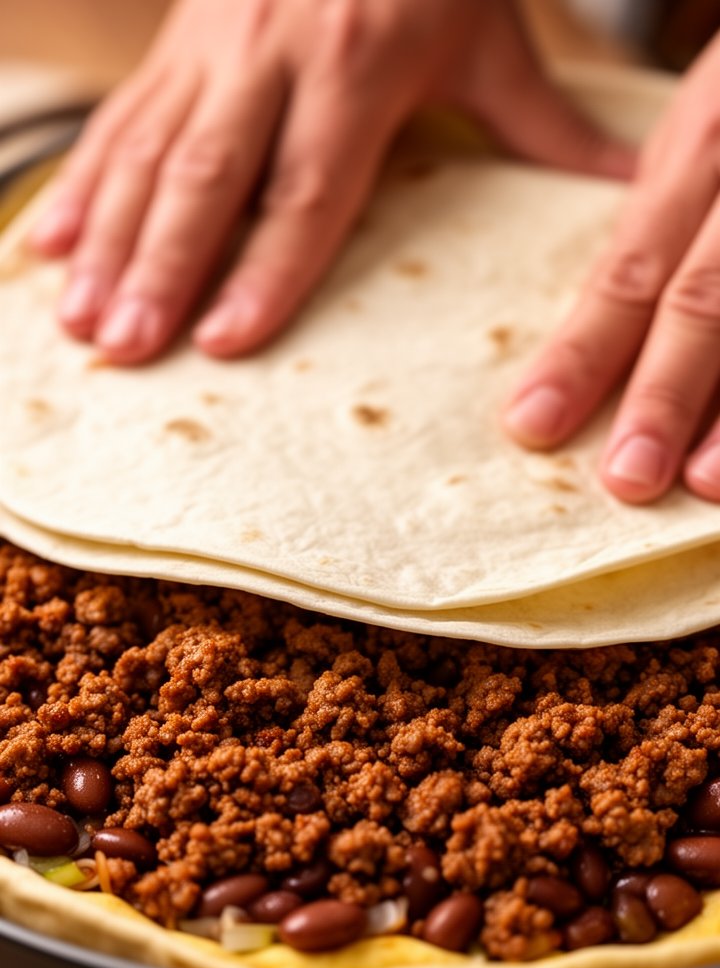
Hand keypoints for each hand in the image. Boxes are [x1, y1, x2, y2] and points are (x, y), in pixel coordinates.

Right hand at [30, 0, 630, 365]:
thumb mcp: (495, 37)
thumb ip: (543, 123)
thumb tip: (624, 190)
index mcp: (357, 63)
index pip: (306, 190)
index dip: (266, 271)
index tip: (227, 342)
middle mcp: (270, 54)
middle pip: (209, 181)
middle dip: (163, 270)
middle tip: (130, 348)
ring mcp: (211, 44)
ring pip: (149, 154)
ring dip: (111, 242)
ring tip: (83, 321)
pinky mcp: (175, 39)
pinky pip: (121, 121)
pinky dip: (83, 185)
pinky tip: (53, 245)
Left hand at [503, 34, 719, 504]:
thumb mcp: (695, 135)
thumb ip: (651, 224)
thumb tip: (588, 335)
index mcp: (704, 150)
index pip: (631, 269)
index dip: (582, 353)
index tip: (532, 423)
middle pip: (705, 301)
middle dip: (664, 396)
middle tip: (625, 478)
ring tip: (705, 484)